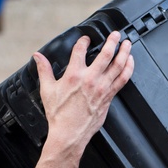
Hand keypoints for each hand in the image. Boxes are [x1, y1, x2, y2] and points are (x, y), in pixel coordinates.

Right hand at [33, 31, 133, 150]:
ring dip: (124, 52)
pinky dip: (128, 68)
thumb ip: (44, 70)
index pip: (80, 50)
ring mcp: (102, 88)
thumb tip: (37, 56)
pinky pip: (122, 79)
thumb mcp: (47, 90)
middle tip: (116, 34)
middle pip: (106, 54)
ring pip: (118, 65)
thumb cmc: (58, 114)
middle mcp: (90, 79)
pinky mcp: (109, 96)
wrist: (69, 134)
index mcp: (74, 75)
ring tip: (127, 43)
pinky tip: (130, 62)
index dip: (83, 41)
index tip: (85, 39)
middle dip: (112, 41)